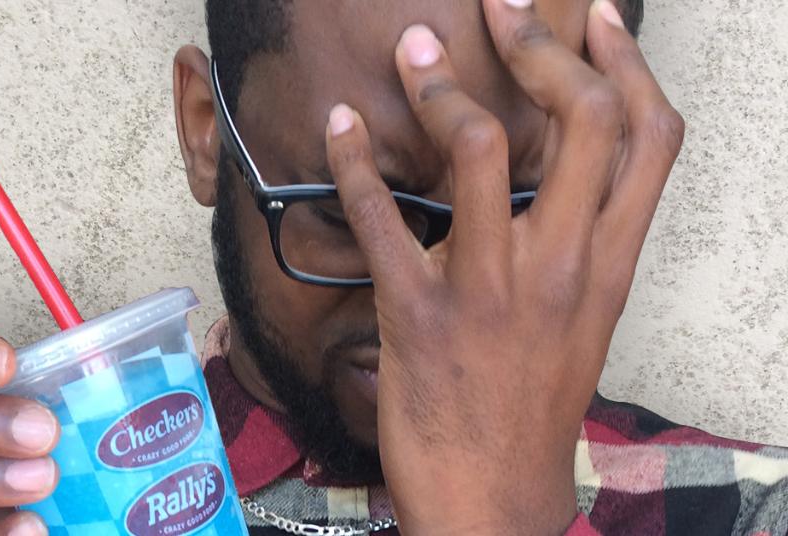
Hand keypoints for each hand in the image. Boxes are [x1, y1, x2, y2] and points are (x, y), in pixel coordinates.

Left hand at [323, 1, 683, 533]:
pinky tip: (338, 127)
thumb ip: (576, 239)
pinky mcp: (417, 311)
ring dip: (440, 81)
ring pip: (478, 147)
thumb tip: (547, 166)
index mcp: (607, 265)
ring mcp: (489, 287)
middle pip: (581, 120)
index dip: (626, 64)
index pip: (648, 140)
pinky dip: (351, 160)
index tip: (595, 18)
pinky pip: (380, 216)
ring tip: (415, 49)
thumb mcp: (582, 316)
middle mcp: (560, 266)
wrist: (492, 493)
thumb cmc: (531, 400)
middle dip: (540, 44)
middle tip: (498, 7)